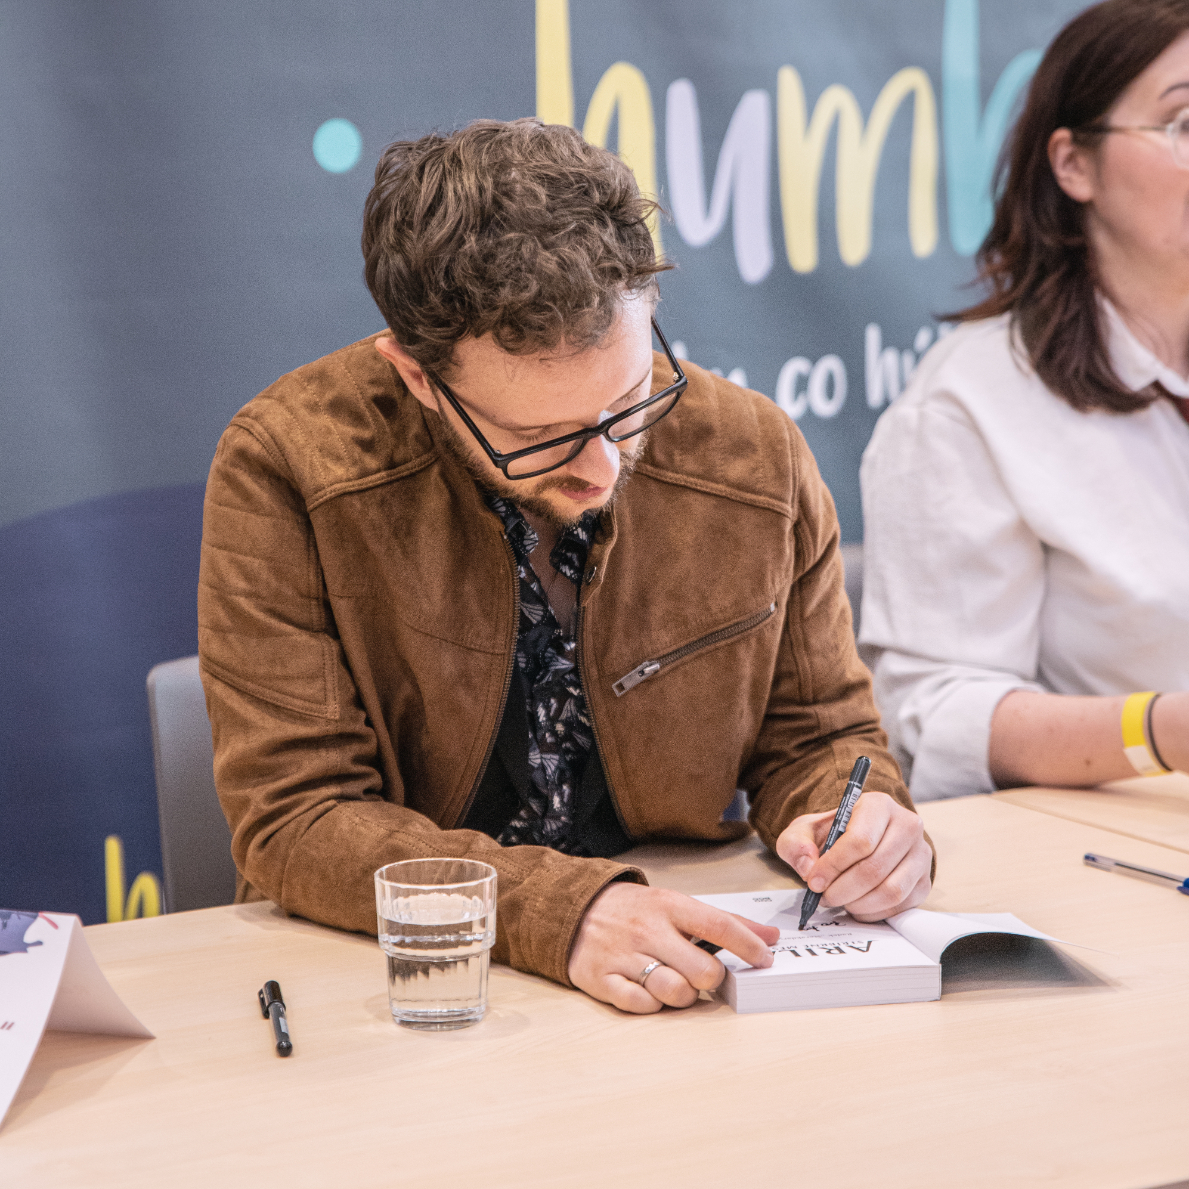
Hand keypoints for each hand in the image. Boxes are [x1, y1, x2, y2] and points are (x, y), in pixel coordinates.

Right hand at [568, 883, 778, 1013]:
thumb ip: (724, 921)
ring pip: (675, 993)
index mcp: (669, 906)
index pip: (718, 925)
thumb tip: (770, 938)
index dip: (748, 946)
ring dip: (684, 995)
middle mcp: (648, 930)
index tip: (765, 960)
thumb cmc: (635, 910)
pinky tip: (650, 990)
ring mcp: (624, 956)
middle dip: (711, 979)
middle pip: (702, 971)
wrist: (574, 909)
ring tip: (676, 982)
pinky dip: (653, 1004)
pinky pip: (642, 1006)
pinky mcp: (603, 980)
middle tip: (703, 974)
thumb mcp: (676, 904)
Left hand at [775, 791, 931, 920]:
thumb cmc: (831, 834)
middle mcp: (907, 826)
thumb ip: (797, 844)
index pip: (860, 840)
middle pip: (875, 868)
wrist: (856, 841)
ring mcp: (920, 854)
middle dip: (843, 889)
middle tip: (823, 897)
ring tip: (839, 901)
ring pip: (891, 890)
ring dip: (858, 903)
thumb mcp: (804, 831)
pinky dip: (873, 912)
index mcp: (878, 805)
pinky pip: (901, 906)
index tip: (814, 881)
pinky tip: (855, 906)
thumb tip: (809, 868)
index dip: (834, 866)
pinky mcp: (924, 880)